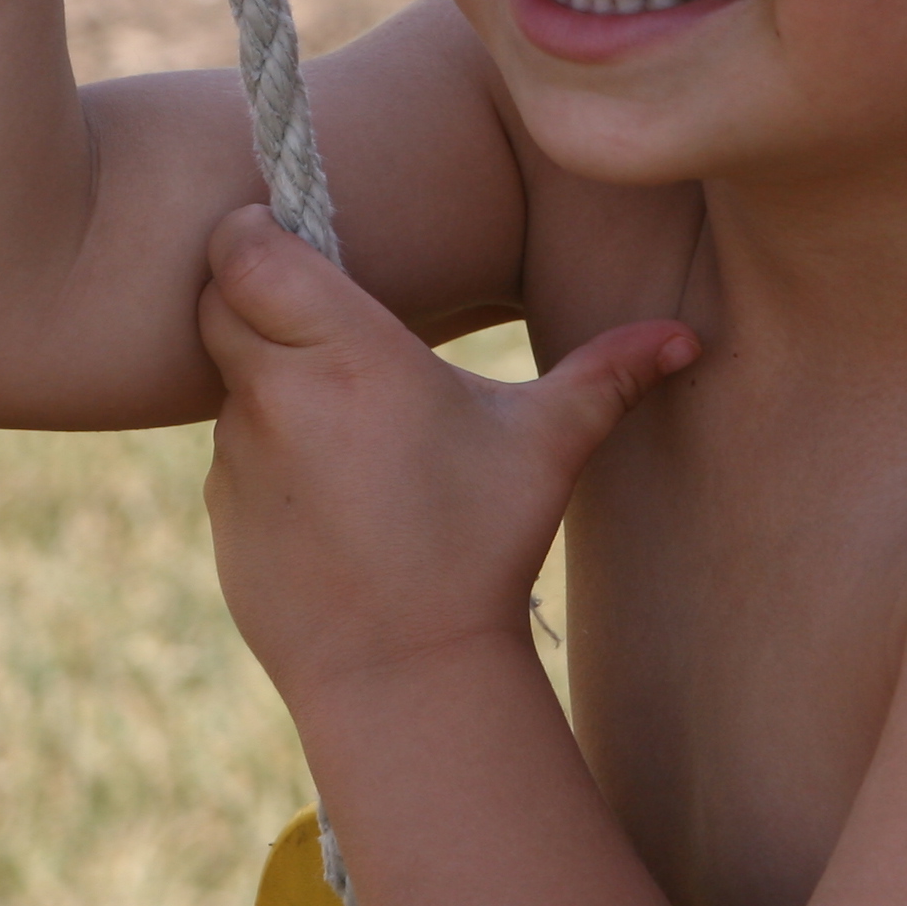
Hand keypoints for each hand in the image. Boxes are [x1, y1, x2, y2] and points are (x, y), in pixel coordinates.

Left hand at [196, 207, 697, 706]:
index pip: (244, 249)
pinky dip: (265, 448)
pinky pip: (230, 450)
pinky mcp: (222, 512)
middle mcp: (276, 394)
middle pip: (218, 298)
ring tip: (342, 416)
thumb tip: (688, 337)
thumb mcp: (548, 447)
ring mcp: (237, 456)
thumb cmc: (481, 546)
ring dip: (263, 374)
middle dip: (251, 292)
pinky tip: (332, 489)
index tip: (288, 237)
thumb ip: (609, 373)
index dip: (253, 232)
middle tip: (311, 310)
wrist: (406, 673)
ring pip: (224, 377)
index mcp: (347, 353)